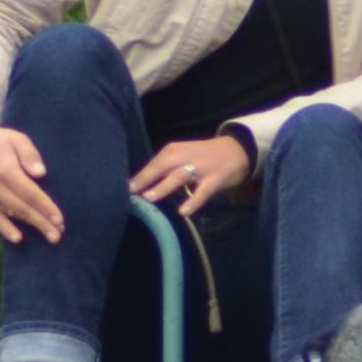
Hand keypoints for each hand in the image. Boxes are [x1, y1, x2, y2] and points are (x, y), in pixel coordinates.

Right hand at [0, 114, 64, 244]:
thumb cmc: (1, 141)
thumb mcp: (17, 139)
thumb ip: (29, 154)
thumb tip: (41, 173)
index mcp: (5, 170)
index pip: (30, 193)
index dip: (45, 207)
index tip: (59, 219)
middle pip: (23, 208)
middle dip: (42, 222)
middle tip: (58, 235)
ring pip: (12, 214)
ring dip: (31, 226)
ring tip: (50, 236)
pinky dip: (5, 229)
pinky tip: (18, 238)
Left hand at [129, 132, 254, 216]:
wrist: (237, 149)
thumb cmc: (203, 156)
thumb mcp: (183, 156)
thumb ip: (165, 169)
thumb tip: (142, 186)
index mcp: (175, 150)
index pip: (154, 163)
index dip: (139, 176)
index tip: (124, 188)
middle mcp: (186, 156)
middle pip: (162, 167)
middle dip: (146, 179)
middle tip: (131, 192)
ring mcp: (202, 168)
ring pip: (179, 176)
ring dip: (164, 186)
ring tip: (149, 198)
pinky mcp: (215, 179)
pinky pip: (203, 192)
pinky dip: (193, 201)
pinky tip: (183, 211)